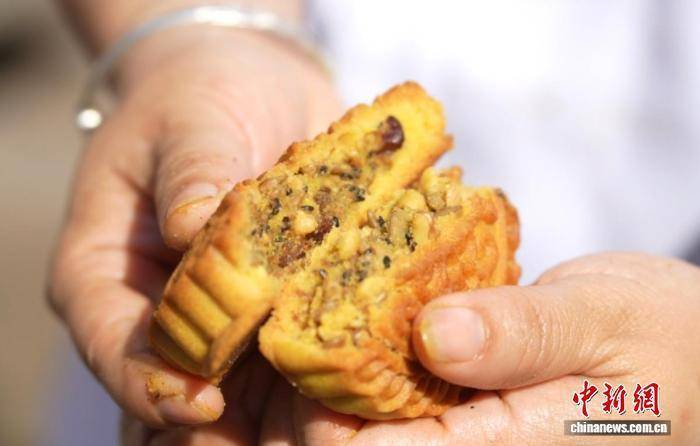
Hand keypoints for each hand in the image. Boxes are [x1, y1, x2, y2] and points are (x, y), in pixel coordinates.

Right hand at [48, 26, 338, 433]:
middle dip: (228, 423)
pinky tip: (364, 382)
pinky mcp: (277, 305)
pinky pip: (299, 350)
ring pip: (245, 384)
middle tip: (285, 437)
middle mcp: (162, 304)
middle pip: (180, 384)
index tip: (199, 404)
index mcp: (107, 268)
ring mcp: (224, 311)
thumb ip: (194, 170)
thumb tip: (191, 228)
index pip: (112, 341)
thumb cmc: (201, 94)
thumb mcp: (191, 118)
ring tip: (330, 423)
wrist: (251, 85)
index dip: (148, 382)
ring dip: (286, 409)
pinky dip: (327, 369)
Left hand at [280, 253, 699, 444]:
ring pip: (372, 425)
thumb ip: (523, 335)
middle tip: (298, 319)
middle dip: (317, 395)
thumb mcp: (605, 325)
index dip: (322, 412)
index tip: (303, 341)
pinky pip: (402, 395)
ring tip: (320, 309)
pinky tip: (365, 309)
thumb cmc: (670, 336)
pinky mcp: (466, 408)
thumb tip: (435, 335)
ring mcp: (471, 434)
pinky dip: (371, 356)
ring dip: (336, 375)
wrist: (693, 343)